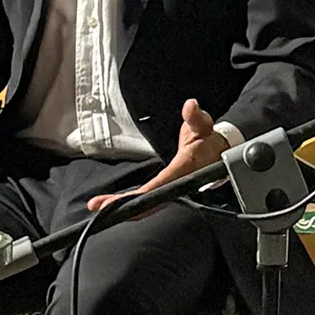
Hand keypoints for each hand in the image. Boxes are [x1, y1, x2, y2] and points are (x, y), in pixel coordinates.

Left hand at [86, 99, 225, 212]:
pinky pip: (147, 201)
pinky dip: (131, 204)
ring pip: (146, 205)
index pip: (157, 187)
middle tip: (96, 205)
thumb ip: (195, 117)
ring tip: (98, 206)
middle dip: (121, 207)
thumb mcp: (203, 125)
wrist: (219, 152)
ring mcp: (171, 190)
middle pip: (147, 203)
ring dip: (122, 207)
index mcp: (183, 170)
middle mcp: (176, 184)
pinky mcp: (166, 190)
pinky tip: (116, 205)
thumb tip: (190, 106)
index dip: (137, 197)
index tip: (118, 200)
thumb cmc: (208, 139)